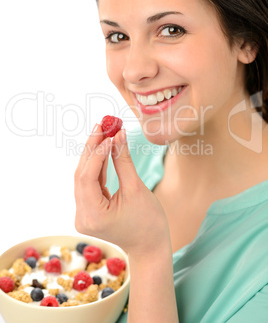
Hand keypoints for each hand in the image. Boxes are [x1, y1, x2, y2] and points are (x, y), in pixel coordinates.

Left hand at [74, 124, 169, 256]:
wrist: (150, 247)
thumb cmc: (149, 223)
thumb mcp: (136, 190)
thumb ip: (123, 161)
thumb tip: (118, 135)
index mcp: (93, 216)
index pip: (87, 177)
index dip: (97, 153)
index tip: (110, 134)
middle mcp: (82, 216)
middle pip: (82, 175)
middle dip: (92, 148)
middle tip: (102, 125)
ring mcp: (84, 214)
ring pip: (84, 177)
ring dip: (94, 154)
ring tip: (104, 131)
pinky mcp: (89, 210)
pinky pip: (90, 183)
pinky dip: (98, 166)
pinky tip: (104, 148)